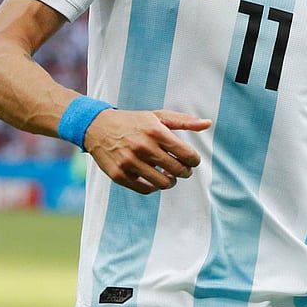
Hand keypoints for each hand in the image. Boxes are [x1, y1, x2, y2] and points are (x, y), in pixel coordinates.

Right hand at [84, 109, 211, 193]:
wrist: (98, 127)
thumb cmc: (133, 121)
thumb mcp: (157, 116)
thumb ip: (184, 121)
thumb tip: (208, 123)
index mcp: (155, 131)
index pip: (186, 154)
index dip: (194, 160)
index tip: (192, 161)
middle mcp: (143, 147)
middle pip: (177, 170)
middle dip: (185, 172)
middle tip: (183, 170)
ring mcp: (130, 162)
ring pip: (163, 183)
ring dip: (170, 181)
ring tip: (169, 175)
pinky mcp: (119, 175)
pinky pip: (145, 189)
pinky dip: (154, 186)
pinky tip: (154, 178)